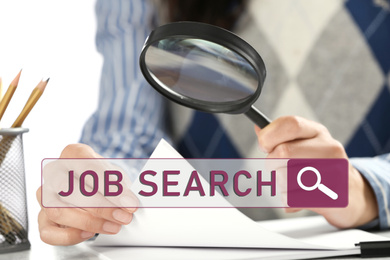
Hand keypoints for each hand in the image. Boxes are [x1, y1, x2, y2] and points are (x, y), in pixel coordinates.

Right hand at [37, 143, 136, 244]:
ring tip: (113, 225)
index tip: (127, 201)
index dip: (108, 185)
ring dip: (90, 222)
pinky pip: (49, 233)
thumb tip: (128, 200)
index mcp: (72, 154)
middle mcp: (54, 172)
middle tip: (123, 216)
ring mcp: (45, 195)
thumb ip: (120, 185)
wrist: (92, 187)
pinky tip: (89, 233)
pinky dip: (70, 236)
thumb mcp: (115, 175)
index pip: (86, 166)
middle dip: (102, 207)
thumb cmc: (102, 179)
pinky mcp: (42, 218)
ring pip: (58, 211)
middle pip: (70, 190)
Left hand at [255, 116, 377, 228]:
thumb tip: (259, 128)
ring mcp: (334, 172)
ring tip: (290, 183)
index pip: (290, 124)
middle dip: (270, 163)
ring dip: (279, 183)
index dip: (270, 135)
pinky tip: (298, 195)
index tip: (264, 145)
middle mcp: (329, 148)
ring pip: (285, 177)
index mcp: (318, 132)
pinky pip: (293, 197)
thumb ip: (281, 137)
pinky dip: (287, 199)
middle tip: (275, 167)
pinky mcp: (332, 195)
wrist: (351, 193)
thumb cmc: (320, 165)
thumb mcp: (304, 144)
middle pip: (283, 151)